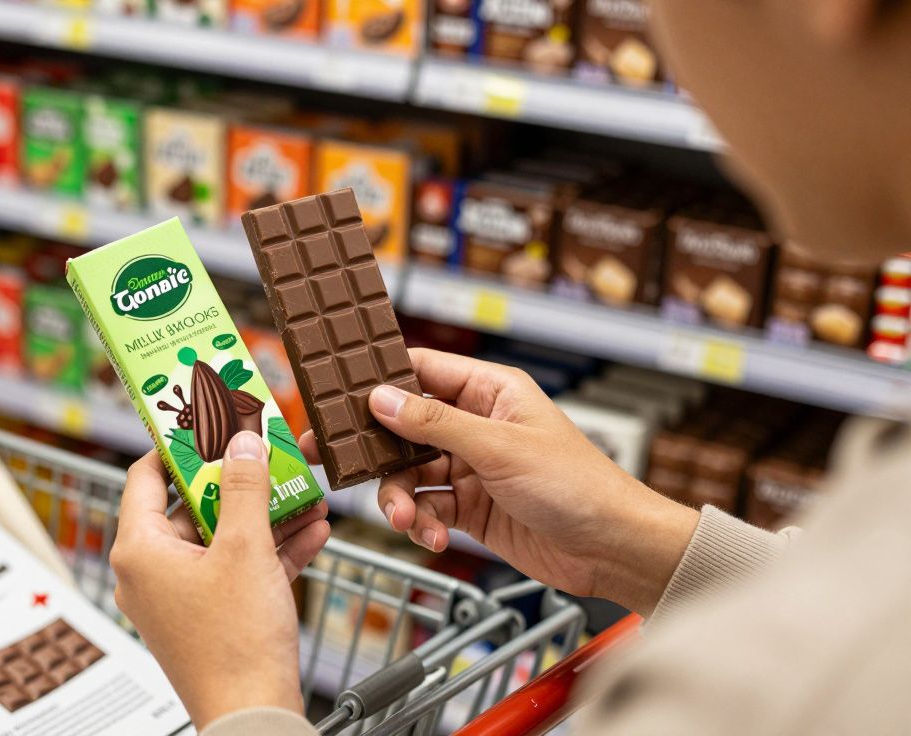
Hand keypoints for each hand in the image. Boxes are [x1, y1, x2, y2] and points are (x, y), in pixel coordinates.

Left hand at [111, 431, 330, 729]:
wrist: (253, 714)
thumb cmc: (235, 644)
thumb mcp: (246, 548)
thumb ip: (244, 487)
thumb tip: (242, 442)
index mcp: (139, 549)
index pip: (145, 476)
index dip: (176, 444)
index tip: (203, 421)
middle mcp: (149, 571)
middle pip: (190, 505)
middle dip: (237, 480)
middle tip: (265, 451)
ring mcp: (178, 596)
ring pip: (220, 537)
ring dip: (263, 514)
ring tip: (303, 491)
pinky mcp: (207, 616)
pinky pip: (235, 569)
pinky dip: (269, 550)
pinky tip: (312, 530)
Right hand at [299, 349, 697, 616]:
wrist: (613, 548)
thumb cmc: (578, 485)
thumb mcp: (499, 448)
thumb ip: (435, 422)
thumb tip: (381, 397)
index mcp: (489, 391)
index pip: (421, 371)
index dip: (378, 381)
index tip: (338, 394)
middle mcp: (476, 424)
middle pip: (405, 427)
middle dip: (375, 450)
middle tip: (333, 461)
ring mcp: (472, 468)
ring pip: (411, 474)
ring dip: (400, 498)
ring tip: (404, 519)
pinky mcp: (471, 508)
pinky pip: (428, 509)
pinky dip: (423, 524)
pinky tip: (432, 537)